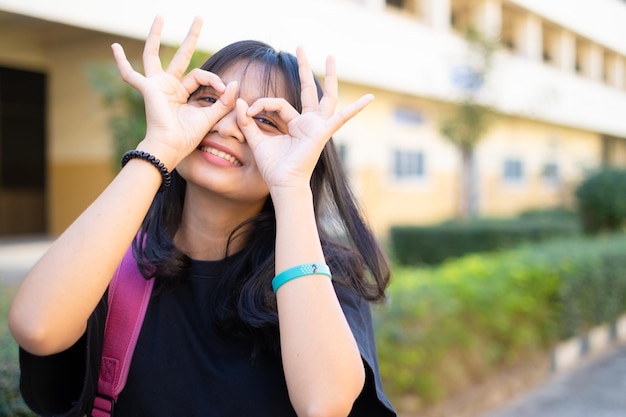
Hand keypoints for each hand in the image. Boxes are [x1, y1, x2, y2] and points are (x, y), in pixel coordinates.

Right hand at [111, 16, 236, 167]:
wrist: (171, 147)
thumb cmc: (188, 137)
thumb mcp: (211, 116)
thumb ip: (224, 101)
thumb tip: (234, 83)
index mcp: (182, 93)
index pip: (200, 76)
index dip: (214, 80)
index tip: (223, 89)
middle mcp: (169, 86)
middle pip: (180, 56)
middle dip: (190, 37)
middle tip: (199, 17)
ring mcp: (156, 86)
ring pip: (154, 55)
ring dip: (157, 35)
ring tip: (161, 16)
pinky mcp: (148, 89)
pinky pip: (130, 75)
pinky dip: (121, 62)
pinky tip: (114, 46)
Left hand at [236, 47, 373, 191]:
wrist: (283, 184)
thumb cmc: (273, 168)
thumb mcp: (256, 140)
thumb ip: (248, 122)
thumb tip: (240, 102)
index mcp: (294, 125)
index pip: (277, 103)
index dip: (261, 103)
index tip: (247, 110)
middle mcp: (308, 123)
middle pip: (308, 90)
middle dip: (304, 69)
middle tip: (301, 47)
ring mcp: (318, 126)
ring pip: (326, 96)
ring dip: (328, 76)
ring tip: (331, 56)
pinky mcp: (323, 133)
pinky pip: (341, 118)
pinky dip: (355, 109)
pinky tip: (370, 98)